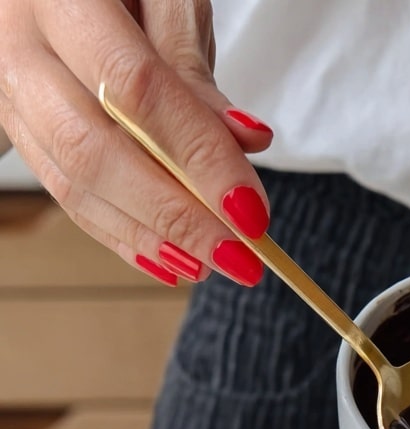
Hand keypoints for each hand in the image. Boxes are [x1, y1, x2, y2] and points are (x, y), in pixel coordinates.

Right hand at [0, 0, 273, 286]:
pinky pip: (66, 194)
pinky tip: (169, 261)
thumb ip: (193, 67)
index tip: (249, 210)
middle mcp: (20, 46)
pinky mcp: (17, 129)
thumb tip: (245, 141)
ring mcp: (10, 93)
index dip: (197, 157)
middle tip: (237, 255)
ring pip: (74, 183)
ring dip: (149, 237)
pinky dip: (122, 234)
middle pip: (94, 151)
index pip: (135, 90)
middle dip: (175, 215)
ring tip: (208, 265)